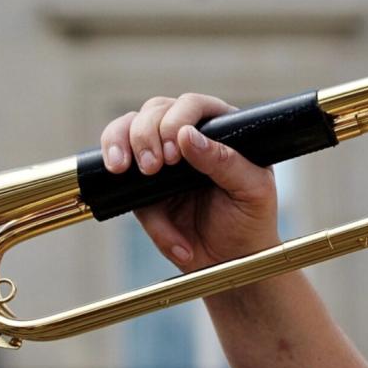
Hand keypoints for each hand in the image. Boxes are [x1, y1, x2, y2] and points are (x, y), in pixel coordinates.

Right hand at [100, 93, 278, 271]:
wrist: (230, 262)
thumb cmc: (250, 221)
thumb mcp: (252, 191)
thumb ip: (226, 162)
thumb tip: (187, 135)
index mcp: (223, 131)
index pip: (194, 105)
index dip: (178, 119)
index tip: (174, 149)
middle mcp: (190, 137)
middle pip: (155, 111)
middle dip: (146, 133)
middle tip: (154, 167)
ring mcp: (163, 158)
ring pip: (129, 128)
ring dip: (121, 142)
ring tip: (125, 169)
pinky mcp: (143, 185)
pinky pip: (120, 169)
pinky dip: (115, 173)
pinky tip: (118, 176)